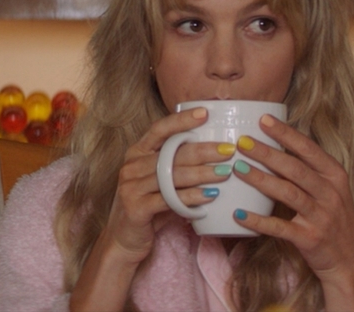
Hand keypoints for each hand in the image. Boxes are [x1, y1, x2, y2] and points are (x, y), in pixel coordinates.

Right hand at [71, 107, 233, 310]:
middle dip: (204, 150)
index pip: (160, 129)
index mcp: (136, 153)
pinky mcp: (136, 207)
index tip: (205, 113)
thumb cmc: (148, 207)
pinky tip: (210, 197)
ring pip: (173, 175)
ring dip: (203, 173)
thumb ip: (177, 167)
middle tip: (229, 149)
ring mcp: (131, 186)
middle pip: (172, 152)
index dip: (182, 120)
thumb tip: (216, 153)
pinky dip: (192, 197)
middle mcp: (131, 166)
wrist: (124, 240)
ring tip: (225, 172)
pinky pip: (170, 199)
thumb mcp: (159, 183)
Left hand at [231, 115, 353, 310]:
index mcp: (335, 176)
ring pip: (288, 193)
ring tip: (238, 168)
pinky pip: (280, 227)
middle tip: (242, 142)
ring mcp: (321, 216)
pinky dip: (258, 220)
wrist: (350, 260)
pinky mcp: (310, 239)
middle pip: (295, 168)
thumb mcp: (330, 190)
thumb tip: (276, 145)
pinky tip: (239, 213)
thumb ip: (310, 170)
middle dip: (267, 153)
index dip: (286, 133)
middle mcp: (330, 193)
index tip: (263, 119)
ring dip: (261, 180)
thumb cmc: (334, 219)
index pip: (309, 149)